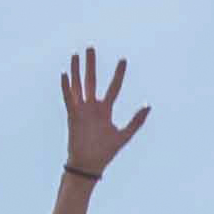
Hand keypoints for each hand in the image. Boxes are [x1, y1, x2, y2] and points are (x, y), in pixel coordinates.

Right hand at [58, 49, 149, 177]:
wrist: (89, 165)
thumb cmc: (106, 152)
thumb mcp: (124, 135)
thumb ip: (136, 121)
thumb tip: (149, 106)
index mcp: (105, 110)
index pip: (113, 87)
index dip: (119, 74)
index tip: (123, 60)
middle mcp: (92, 107)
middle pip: (91, 81)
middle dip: (91, 65)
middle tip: (91, 48)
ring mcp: (81, 110)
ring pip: (78, 85)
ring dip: (77, 70)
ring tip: (76, 55)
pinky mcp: (73, 116)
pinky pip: (69, 98)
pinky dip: (66, 87)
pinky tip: (65, 74)